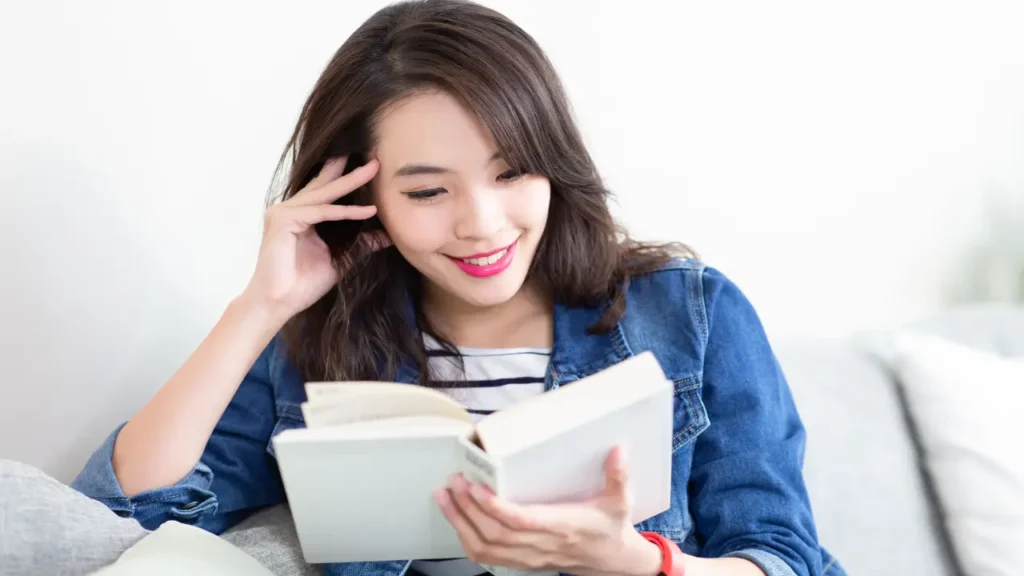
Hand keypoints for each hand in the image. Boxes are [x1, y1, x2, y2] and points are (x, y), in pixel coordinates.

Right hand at [242, 156, 390, 321]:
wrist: (279, 304)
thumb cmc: (303, 285)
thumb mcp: (341, 259)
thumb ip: (361, 244)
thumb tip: (387, 235)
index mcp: (299, 216)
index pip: (325, 192)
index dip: (345, 178)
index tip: (368, 167)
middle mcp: (288, 210)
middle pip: (324, 186)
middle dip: (350, 171)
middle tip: (374, 158)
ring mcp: (283, 213)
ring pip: (324, 195)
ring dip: (351, 182)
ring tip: (374, 170)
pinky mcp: (283, 221)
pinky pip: (321, 212)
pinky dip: (345, 212)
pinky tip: (368, 211)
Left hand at [434, 447, 663, 575]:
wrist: (612, 562)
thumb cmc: (611, 528)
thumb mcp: (621, 501)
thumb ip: (618, 476)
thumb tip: (619, 450)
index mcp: (563, 526)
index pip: (521, 522)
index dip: (495, 507)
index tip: (475, 486)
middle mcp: (542, 545)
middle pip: (495, 534)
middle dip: (467, 509)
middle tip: (452, 482)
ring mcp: (529, 557)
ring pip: (485, 548)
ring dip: (460, 523)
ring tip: (444, 496)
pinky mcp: (522, 562)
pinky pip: (487, 557)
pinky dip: (466, 539)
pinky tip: (455, 519)